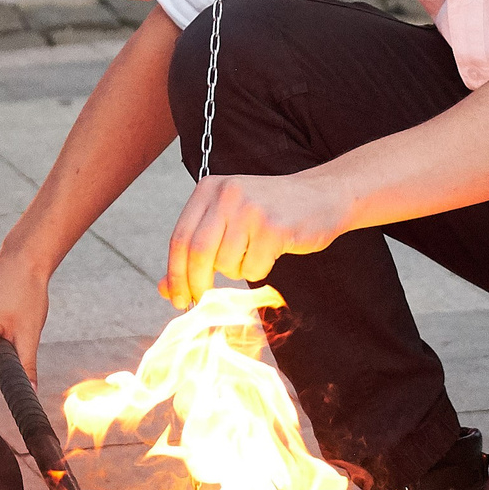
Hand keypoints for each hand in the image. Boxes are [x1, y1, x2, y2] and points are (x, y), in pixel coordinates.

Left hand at [160, 171, 349, 307]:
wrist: (324, 195)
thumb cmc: (270, 212)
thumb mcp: (228, 219)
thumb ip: (196, 248)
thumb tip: (164, 289)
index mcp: (208, 188)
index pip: (179, 238)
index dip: (174, 274)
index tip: (176, 298)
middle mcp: (227, 194)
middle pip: (197, 253)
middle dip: (196, 284)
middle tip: (199, 301)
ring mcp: (251, 209)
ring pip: (226, 264)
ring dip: (237, 271)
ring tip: (254, 252)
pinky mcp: (274, 227)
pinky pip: (253, 268)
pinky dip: (258, 270)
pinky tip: (272, 249)